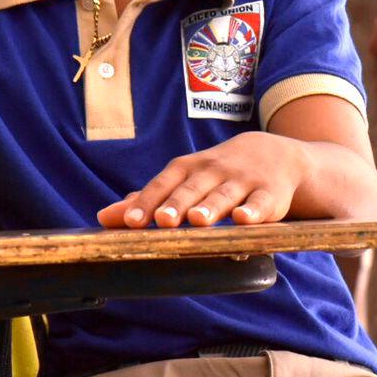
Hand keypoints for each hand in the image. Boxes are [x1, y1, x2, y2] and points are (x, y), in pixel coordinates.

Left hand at [97, 132, 305, 228]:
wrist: (274, 154)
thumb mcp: (185, 179)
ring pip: (224, 195)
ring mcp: (242, 181)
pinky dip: (254, 211)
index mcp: (188, 169)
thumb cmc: (218, 173)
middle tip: (162, 221)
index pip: (164, 185)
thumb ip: (148, 200)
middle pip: (192, 189)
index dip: (147, 203)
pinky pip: (261, 203)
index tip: (130, 222)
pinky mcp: (269, 194)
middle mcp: (213, 172)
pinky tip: (244, 219)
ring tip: (198, 220)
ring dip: (211, 207)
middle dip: (177, 204)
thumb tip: (103, 218)